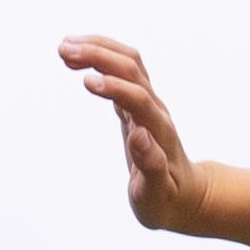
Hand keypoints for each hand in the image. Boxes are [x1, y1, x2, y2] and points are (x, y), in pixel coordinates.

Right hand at [64, 37, 204, 232]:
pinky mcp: (136, 105)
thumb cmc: (168, 200)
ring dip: (98, 49)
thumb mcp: (157, 194)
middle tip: (64, 50)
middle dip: (100, 55)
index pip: (138, 99)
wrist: (186, 196)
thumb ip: (151, 167)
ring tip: (64, 48)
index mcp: (158, 132)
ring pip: (126, 64)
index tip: (86, 81)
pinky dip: (98, 60)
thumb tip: (139, 135)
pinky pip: (120, 73)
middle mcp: (155, 111)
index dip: (115, 88)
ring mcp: (147, 105)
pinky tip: (75, 59)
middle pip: (131, 69)